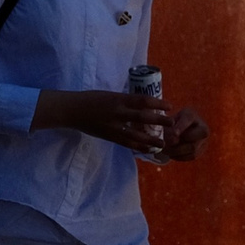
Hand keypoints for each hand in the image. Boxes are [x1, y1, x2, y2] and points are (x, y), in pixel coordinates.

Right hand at [32, 89, 170, 154]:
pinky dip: (138, 146)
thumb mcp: (110, 95)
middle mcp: (117, 112)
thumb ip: (125, 101)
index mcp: (118, 99)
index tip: (170, 105)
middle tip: (172, 123)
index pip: (142, 100)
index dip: (157, 103)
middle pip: (142, 117)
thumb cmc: (91, 99)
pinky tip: (148, 149)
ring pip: (136, 134)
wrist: (72, 110)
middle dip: (159, 121)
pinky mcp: (109, 136)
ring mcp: (113, 126)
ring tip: (163, 143)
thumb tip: (143, 104)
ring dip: (151, 139)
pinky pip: (126, 143)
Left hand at [164, 106, 210, 160]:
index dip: (182, 126)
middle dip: (181, 141)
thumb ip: (169, 128)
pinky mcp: (201, 149)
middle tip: (166, 145)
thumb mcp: (168, 122)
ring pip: (193, 148)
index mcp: (191, 114)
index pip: (188, 118)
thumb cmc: (171, 124)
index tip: (174, 134)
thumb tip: (172, 140)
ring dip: (177, 151)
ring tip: (165, 151)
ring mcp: (203, 138)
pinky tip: (171, 154)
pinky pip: (192, 155)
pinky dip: (180, 156)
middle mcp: (202, 125)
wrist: (178, 130)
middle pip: (195, 135)